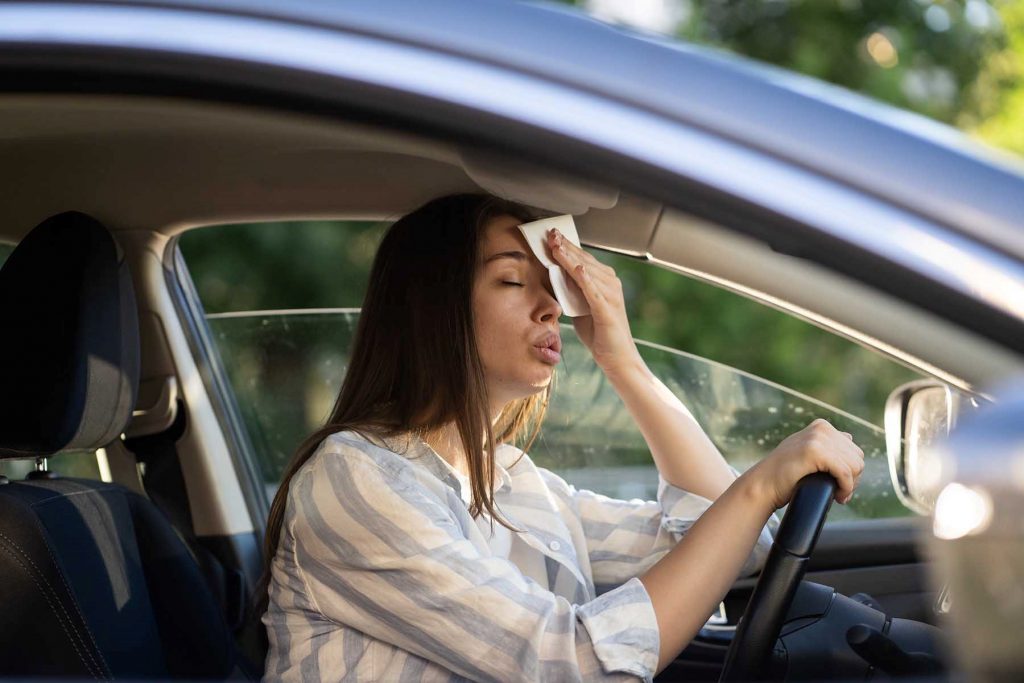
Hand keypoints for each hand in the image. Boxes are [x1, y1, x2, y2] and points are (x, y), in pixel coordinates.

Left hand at [547, 228, 641, 375]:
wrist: (617, 358)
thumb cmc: (599, 333)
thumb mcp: (580, 308)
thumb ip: (571, 292)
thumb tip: (555, 277)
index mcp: (604, 282)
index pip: (583, 259)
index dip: (568, 247)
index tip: (552, 235)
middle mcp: (610, 284)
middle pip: (585, 261)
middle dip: (567, 247)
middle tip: (551, 234)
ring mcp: (610, 296)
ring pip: (588, 272)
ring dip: (571, 259)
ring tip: (557, 247)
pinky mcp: (607, 309)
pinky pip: (594, 291)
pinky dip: (585, 279)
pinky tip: (576, 268)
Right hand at [745, 418, 864, 509]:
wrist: (763, 485)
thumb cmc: (784, 475)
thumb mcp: (806, 450)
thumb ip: (825, 442)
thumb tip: (849, 437)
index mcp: (821, 426)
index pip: (854, 450)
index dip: (850, 471)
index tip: (839, 485)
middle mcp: (821, 429)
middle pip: (857, 458)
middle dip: (852, 479)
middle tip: (839, 492)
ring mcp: (817, 438)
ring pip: (855, 466)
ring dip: (850, 485)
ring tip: (837, 494)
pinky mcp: (815, 451)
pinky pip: (845, 473)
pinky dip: (846, 488)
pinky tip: (838, 496)